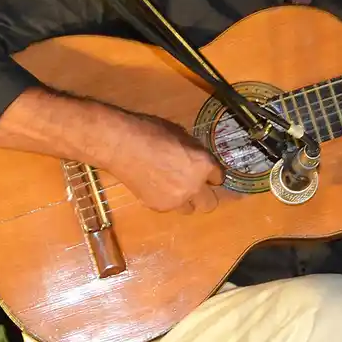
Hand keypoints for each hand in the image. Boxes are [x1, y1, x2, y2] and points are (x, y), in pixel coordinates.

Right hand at [104, 112, 224, 213]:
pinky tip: (155, 186)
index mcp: (203, 164)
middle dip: (204, 194)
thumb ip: (194, 152)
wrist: (122, 146)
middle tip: (194, 185)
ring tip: (172, 187)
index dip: (211, 174)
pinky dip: (166, 199)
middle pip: (210, 203)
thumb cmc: (151, 132)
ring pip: (190, 209)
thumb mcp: (181, 135)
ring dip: (186, 200)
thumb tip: (195, 159)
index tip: (206, 172)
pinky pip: (170, 207)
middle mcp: (194, 186)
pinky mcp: (159, 207)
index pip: (218, 177)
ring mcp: (176, 200)